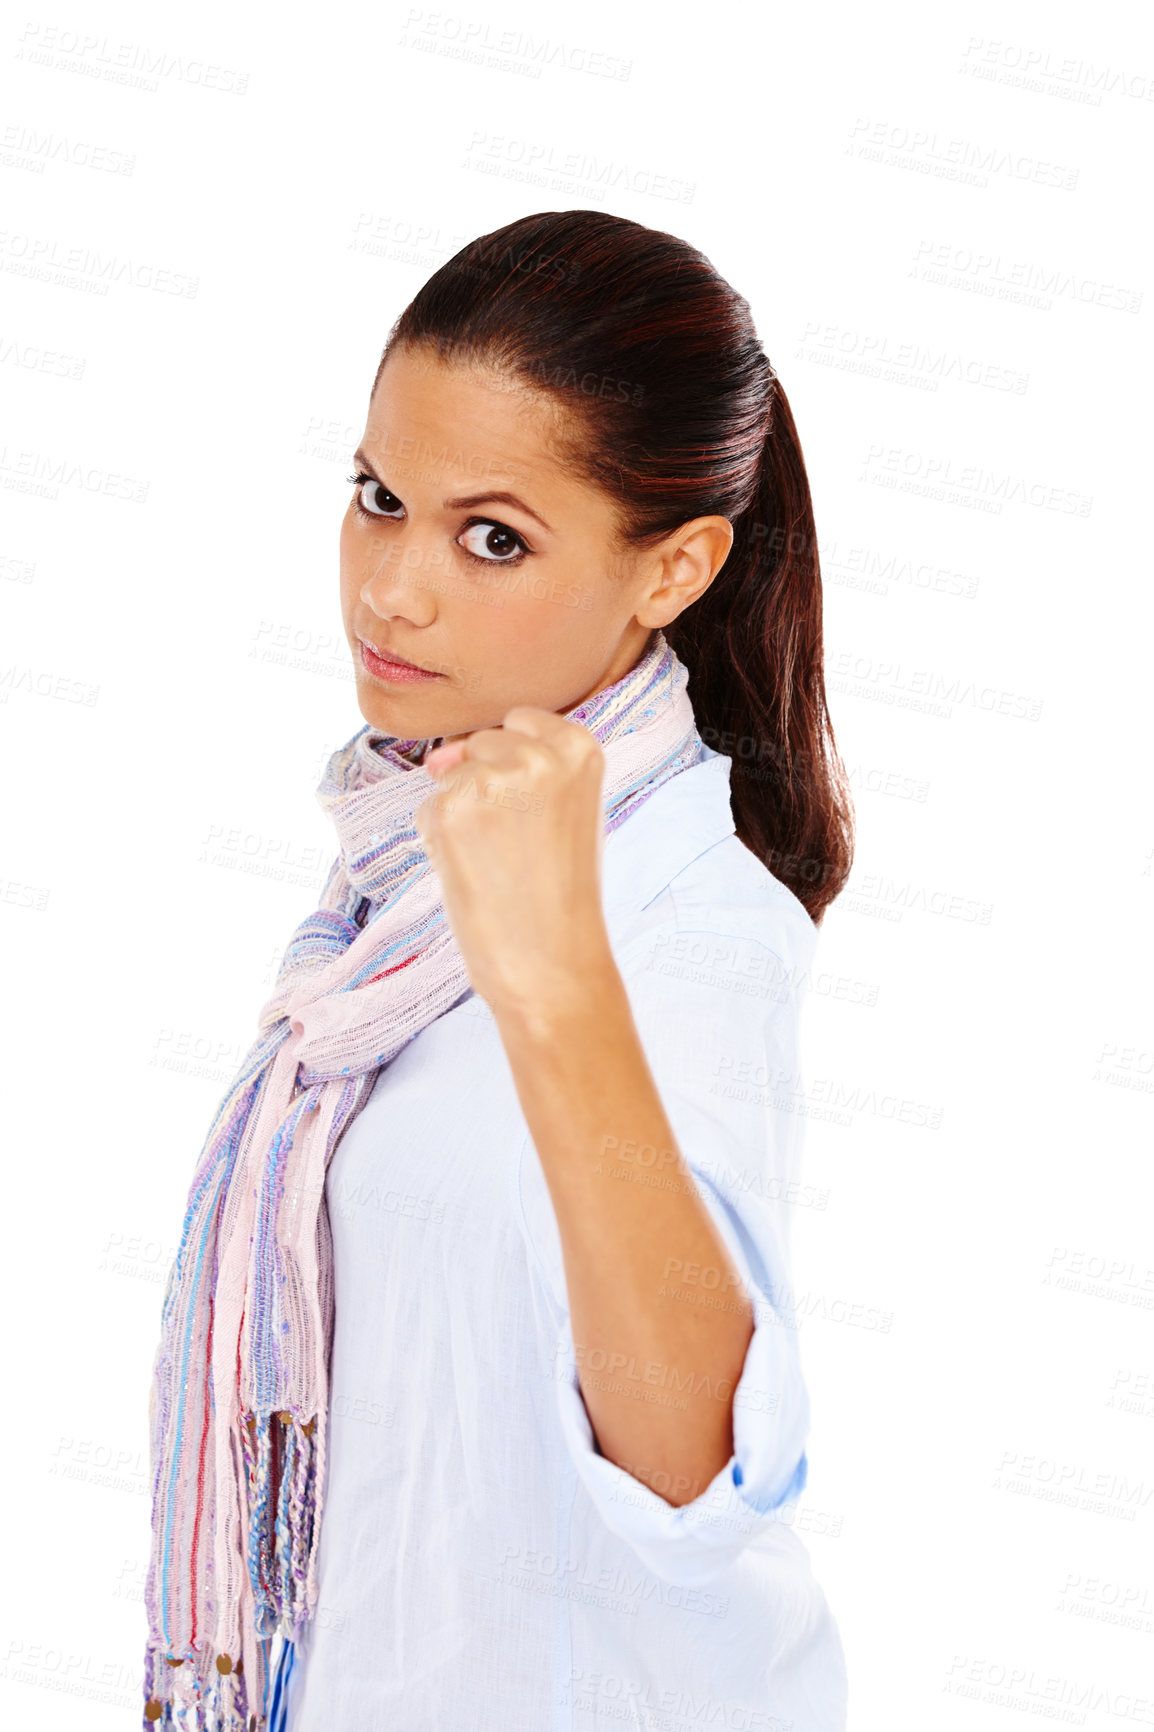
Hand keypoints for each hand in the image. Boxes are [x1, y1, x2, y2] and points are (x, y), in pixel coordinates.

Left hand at [415, 708, 613, 1018]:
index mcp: (580, 748)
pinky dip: (441, 841)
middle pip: (482, 743)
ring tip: (499, 863)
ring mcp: (493, 779)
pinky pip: (427, 809)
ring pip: (451, 777)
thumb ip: (518, 767)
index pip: (522, 720)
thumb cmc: (560, 895)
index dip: (515, 766)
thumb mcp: (566, 811)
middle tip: (516, 847)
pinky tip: (475, 873)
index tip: (533, 811)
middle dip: (485, 788)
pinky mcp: (451, 809)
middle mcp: (538, 754)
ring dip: (461, 816)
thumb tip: (437, 756)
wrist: (551, 964)